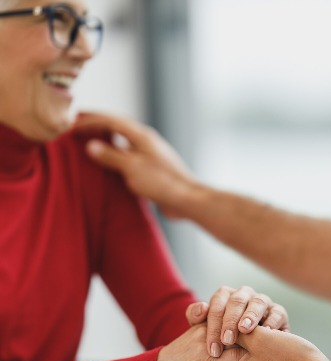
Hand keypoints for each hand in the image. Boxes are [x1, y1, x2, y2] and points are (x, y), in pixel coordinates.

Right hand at [73, 112, 194, 218]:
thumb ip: (111, 156)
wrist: (187, 199)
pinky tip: (107, 165)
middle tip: (76, 126)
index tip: (72, 123)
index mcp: (142, 136)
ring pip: (123, 142)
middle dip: (97, 126)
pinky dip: (114, 156)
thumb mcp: (131, 168)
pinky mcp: (152, 168)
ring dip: (106, 140)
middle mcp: (146, 142)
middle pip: (118, 127)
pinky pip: (128, 157)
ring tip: (87, 143)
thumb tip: (91, 146)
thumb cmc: (162, 182)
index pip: (112, 120)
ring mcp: (150, 154)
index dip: (91, 120)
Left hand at [184, 286, 289, 357]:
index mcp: (226, 296)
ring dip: (251, 315)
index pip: (217, 303)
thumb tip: (201, 308)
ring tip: (245, 330)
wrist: (252, 354)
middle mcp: (245, 295)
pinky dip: (272, 321)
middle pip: (237, 300)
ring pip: (257, 302)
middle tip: (227, 340)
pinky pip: (277, 312)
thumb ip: (197, 318)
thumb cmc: (226, 341)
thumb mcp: (208, 331)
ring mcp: (263, 302)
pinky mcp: (279, 312)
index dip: (214, 324)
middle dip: (230, 320)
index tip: (213, 347)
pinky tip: (268, 333)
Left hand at [222, 326, 330, 360]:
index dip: (234, 337)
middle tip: (266, 336)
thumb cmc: (293, 360)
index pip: (224, 354)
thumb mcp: (262, 337)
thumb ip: (240, 331)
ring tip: (278, 349)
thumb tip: (228, 328)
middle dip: (250, 349)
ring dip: (262, 360)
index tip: (247, 329)